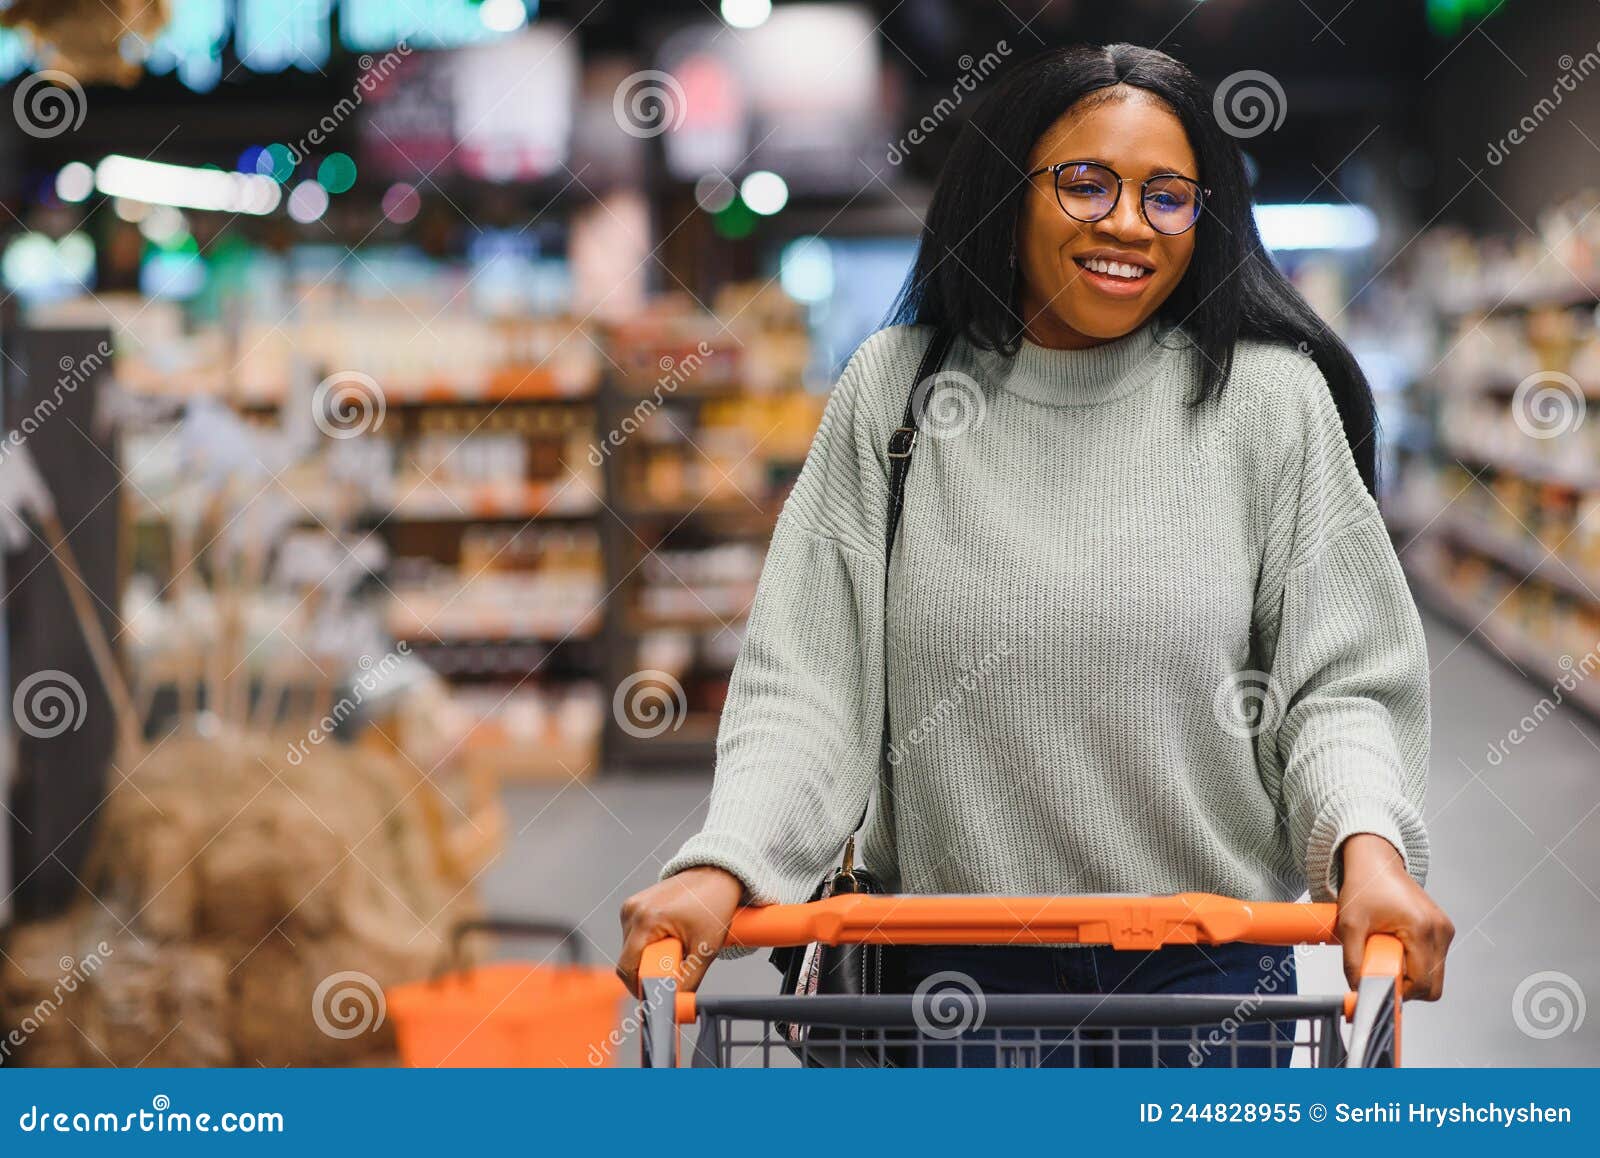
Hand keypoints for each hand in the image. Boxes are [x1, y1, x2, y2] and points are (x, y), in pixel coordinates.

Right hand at [617, 866, 744, 996]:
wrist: (716, 874)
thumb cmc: (713, 905)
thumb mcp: (705, 948)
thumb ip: (688, 980)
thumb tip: (676, 1006)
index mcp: (646, 920)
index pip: (627, 968)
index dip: (640, 988)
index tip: (657, 995)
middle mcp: (632, 911)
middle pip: (628, 960)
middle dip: (649, 971)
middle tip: (675, 966)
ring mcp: (630, 906)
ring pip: (630, 949)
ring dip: (649, 956)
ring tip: (676, 945)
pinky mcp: (633, 904)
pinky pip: (634, 936)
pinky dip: (649, 943)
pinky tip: (669, 935)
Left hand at [1335, 833, 1453, 1000]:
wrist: (1375, 862)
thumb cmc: (1365, 886)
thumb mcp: (1350, 925)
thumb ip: (1353, 961)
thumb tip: (1359, 988)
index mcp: (1422, 928)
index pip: (1422, 983)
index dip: (1400, 989)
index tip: (1379, 981)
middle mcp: (1440, 930)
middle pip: (1433, 985)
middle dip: (1406, 984)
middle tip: (1382, 965)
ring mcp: (1445, 929)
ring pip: (1435, 975)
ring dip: (1410, 971)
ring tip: (1387, 948)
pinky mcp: (1443, 929)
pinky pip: (1434, 960)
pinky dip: (1416, 961)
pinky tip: (1397, 943)